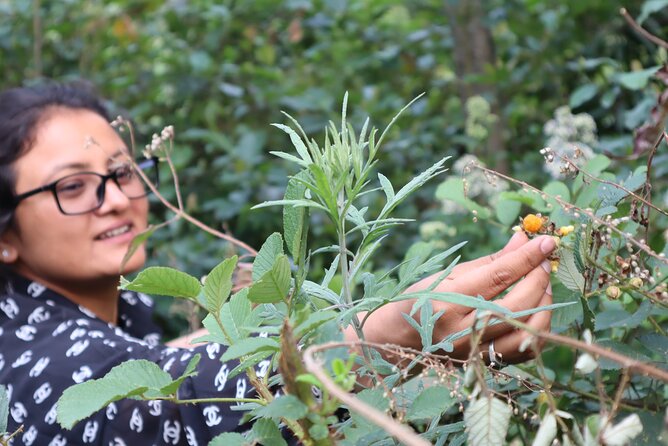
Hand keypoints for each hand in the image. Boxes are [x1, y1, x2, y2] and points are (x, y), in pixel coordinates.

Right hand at [356, 232, 555, 363]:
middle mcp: (462, 330)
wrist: (401, 338)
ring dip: (544, 304)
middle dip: (538, 278)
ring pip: (527, 332)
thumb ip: (491, 261)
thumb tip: (524, 239)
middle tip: (543, 261)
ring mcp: (475, 351)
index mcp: (447, 301)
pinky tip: (537, 308)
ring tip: (541, 284)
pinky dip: (539, 327)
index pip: (498, 276)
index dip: (526, 257)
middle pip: (517, 305)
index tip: (546, 242)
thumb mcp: (449, 274)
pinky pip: (526, 350)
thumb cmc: (423, 299)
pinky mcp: (485, 364)